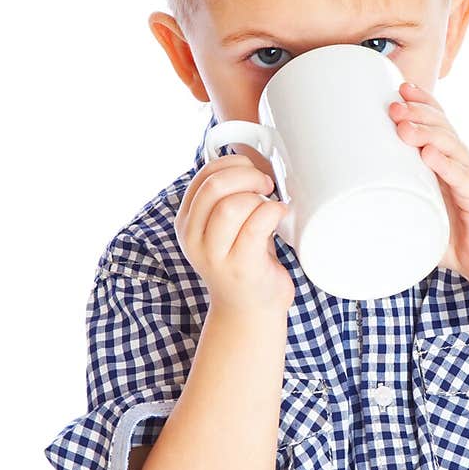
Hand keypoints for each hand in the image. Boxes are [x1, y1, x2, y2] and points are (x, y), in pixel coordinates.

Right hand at [176, 153, 294, 313]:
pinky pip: (256, 226)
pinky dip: (273, 211)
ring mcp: (216, 256)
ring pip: (232, 205)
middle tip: (266, 186)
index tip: (252, 171)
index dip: (232, 164)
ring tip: (271, 205)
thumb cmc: (244, 262)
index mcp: (187, 223)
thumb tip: (253, 158)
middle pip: (215, 187)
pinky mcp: (242, 267)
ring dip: (259, 197)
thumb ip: (227, 198)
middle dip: (247, 176)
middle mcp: (194, 239)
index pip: (203, 177)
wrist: (249, 310)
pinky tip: (280, 214)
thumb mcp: (224, 228)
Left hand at [389, 81, 468, 290]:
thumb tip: (354, 214)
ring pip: (451, 148)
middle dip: (418, 113)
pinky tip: (431, 156)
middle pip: (443, 129)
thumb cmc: (457, 239)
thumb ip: (397, 210)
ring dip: (427, 134)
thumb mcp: (422, 218)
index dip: (423, 103)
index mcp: (451, 164)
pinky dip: (447, 166)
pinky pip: (463, 180)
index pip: (440, 124)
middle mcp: (463, 166)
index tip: (400, 88)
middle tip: (393, 106)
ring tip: (404, 127)